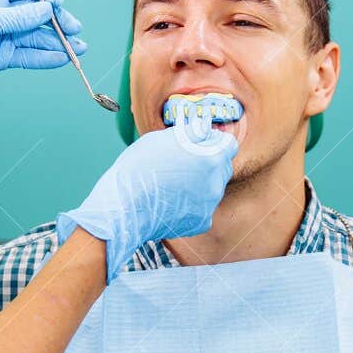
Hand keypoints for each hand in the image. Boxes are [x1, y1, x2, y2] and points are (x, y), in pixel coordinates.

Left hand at [0, 0, 84, 126]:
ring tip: (80, 49)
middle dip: (57, 20)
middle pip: (36, 12)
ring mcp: (1, 36)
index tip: (58, 3)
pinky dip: (46, 57)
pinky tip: (63, 59)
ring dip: (58, 42)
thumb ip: (17, 17)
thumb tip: (47, 9)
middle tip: (75, 29)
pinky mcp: (2, 57)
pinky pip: (29, 55)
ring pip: (36, 36)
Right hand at [56, 111, 237, 279]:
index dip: (214, 141)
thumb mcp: (163, 140)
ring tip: (174, 183)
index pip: (228, 145)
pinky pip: (203, 208)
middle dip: (209, 162)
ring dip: (201, 183)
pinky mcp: (200, 223)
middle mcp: (216, 183)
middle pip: (222, 167)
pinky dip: (192, 204)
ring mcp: (209, 205)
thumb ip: (191, 134)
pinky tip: (173, 200)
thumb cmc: (138, 169)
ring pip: (213, 188)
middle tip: (184, 162)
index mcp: (210, 158)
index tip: (200, 143)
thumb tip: (204, 129)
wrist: (124, 206)